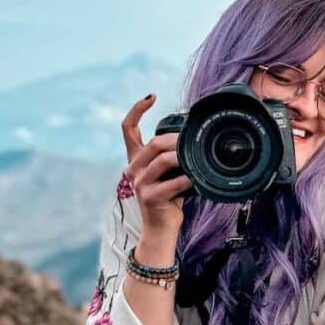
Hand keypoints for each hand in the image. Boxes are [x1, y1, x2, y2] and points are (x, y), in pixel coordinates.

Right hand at [121, 94, 193, 237]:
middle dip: (176, 140)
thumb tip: (194, 137)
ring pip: (163, 160)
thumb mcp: (168, 172)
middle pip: (153, 144)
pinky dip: (187, 179)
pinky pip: (172, 183)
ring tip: (196, 159)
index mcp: (136, 159)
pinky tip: (197, 179)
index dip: (137, 109)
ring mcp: (139, 183)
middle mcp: (133, 169)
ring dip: (183, 158)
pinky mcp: (149, 197)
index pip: (128, 129)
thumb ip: (173, 155)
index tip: (151, 96)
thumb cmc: (170, 198)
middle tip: (192, 142)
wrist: (160, 228)